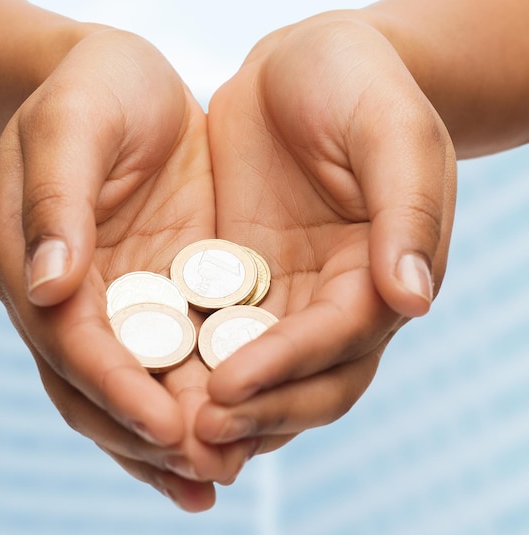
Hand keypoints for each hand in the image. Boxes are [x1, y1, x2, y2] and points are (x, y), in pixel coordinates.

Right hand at [0, 29, 251, 511]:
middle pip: (102, 392)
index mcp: (39, 270)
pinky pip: (180, 366)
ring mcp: (123, 309)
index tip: (169, 427)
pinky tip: (232, 443)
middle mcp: (77, 305)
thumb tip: (47, 288)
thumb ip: (58, 202)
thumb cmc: (93, 91)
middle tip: (208, 474)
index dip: (119, 391)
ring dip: (175, 446)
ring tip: (219, 480)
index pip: (76, 348)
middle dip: (151, 438)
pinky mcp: (166, 301)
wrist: (125, 85)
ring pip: (140, 394)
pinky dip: (199, 409)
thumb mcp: (71, 127)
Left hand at [196, 13, 456, 454]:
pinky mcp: (240, 288)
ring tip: (173, 436)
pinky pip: (217, 340)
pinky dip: (193, 373)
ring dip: (225, 413)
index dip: (289, 367)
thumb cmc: (357, 85)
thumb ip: (408, 211)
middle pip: (309, 383)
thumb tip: (412, 300)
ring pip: (263, 378)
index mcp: (381, 274)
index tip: (230, 386)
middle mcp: (336, 302)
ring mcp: (286, 300)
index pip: (341, 340)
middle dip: (258, 412)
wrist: (303, 68)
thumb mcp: (391, 131)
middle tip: (199, 435)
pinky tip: (153, 389)